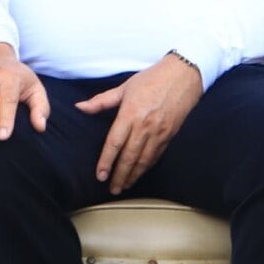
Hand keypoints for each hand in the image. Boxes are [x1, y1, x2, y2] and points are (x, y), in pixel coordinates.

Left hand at [76, 54, 203, 192]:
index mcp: (130, 113)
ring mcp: (159, 131)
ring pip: (144, 160)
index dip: (106, 161)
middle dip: (120, 175)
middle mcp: (145, 125)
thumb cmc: (152, 78)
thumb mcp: (124, 87)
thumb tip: (80, 107)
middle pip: (129, 157)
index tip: (100, 175)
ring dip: (133, 175)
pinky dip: (147, 166)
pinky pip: (156, 154)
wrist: (183, 74)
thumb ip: (101, 101)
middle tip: (112, 188)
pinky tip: (140, 172)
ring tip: (124, 185)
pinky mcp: (170, 134)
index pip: (115, 143)